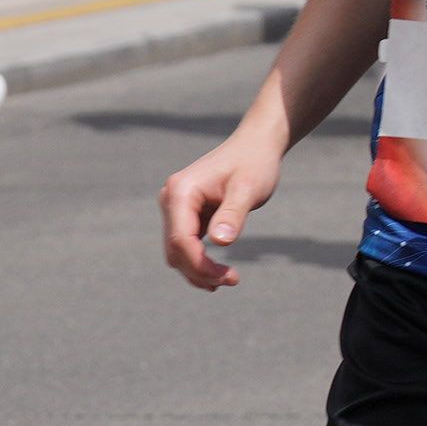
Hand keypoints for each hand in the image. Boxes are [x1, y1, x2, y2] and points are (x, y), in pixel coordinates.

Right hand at [158, 121, 289, 290]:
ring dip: (198, 270)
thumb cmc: (254, 164)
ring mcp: (176, 207)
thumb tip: (220, 242)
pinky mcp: (185, 213)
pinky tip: (219, 273)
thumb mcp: (248, 189)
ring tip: (229, 279)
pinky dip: (199, 261)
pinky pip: (186, 245)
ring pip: (177, 252)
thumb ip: (233, 214)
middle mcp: (171, 199)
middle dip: (200, 271)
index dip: (201, 265)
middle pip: (175, 250)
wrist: (255, 146)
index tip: (230, 277)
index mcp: (180, 192)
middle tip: (233, 280)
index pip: (181, 240)